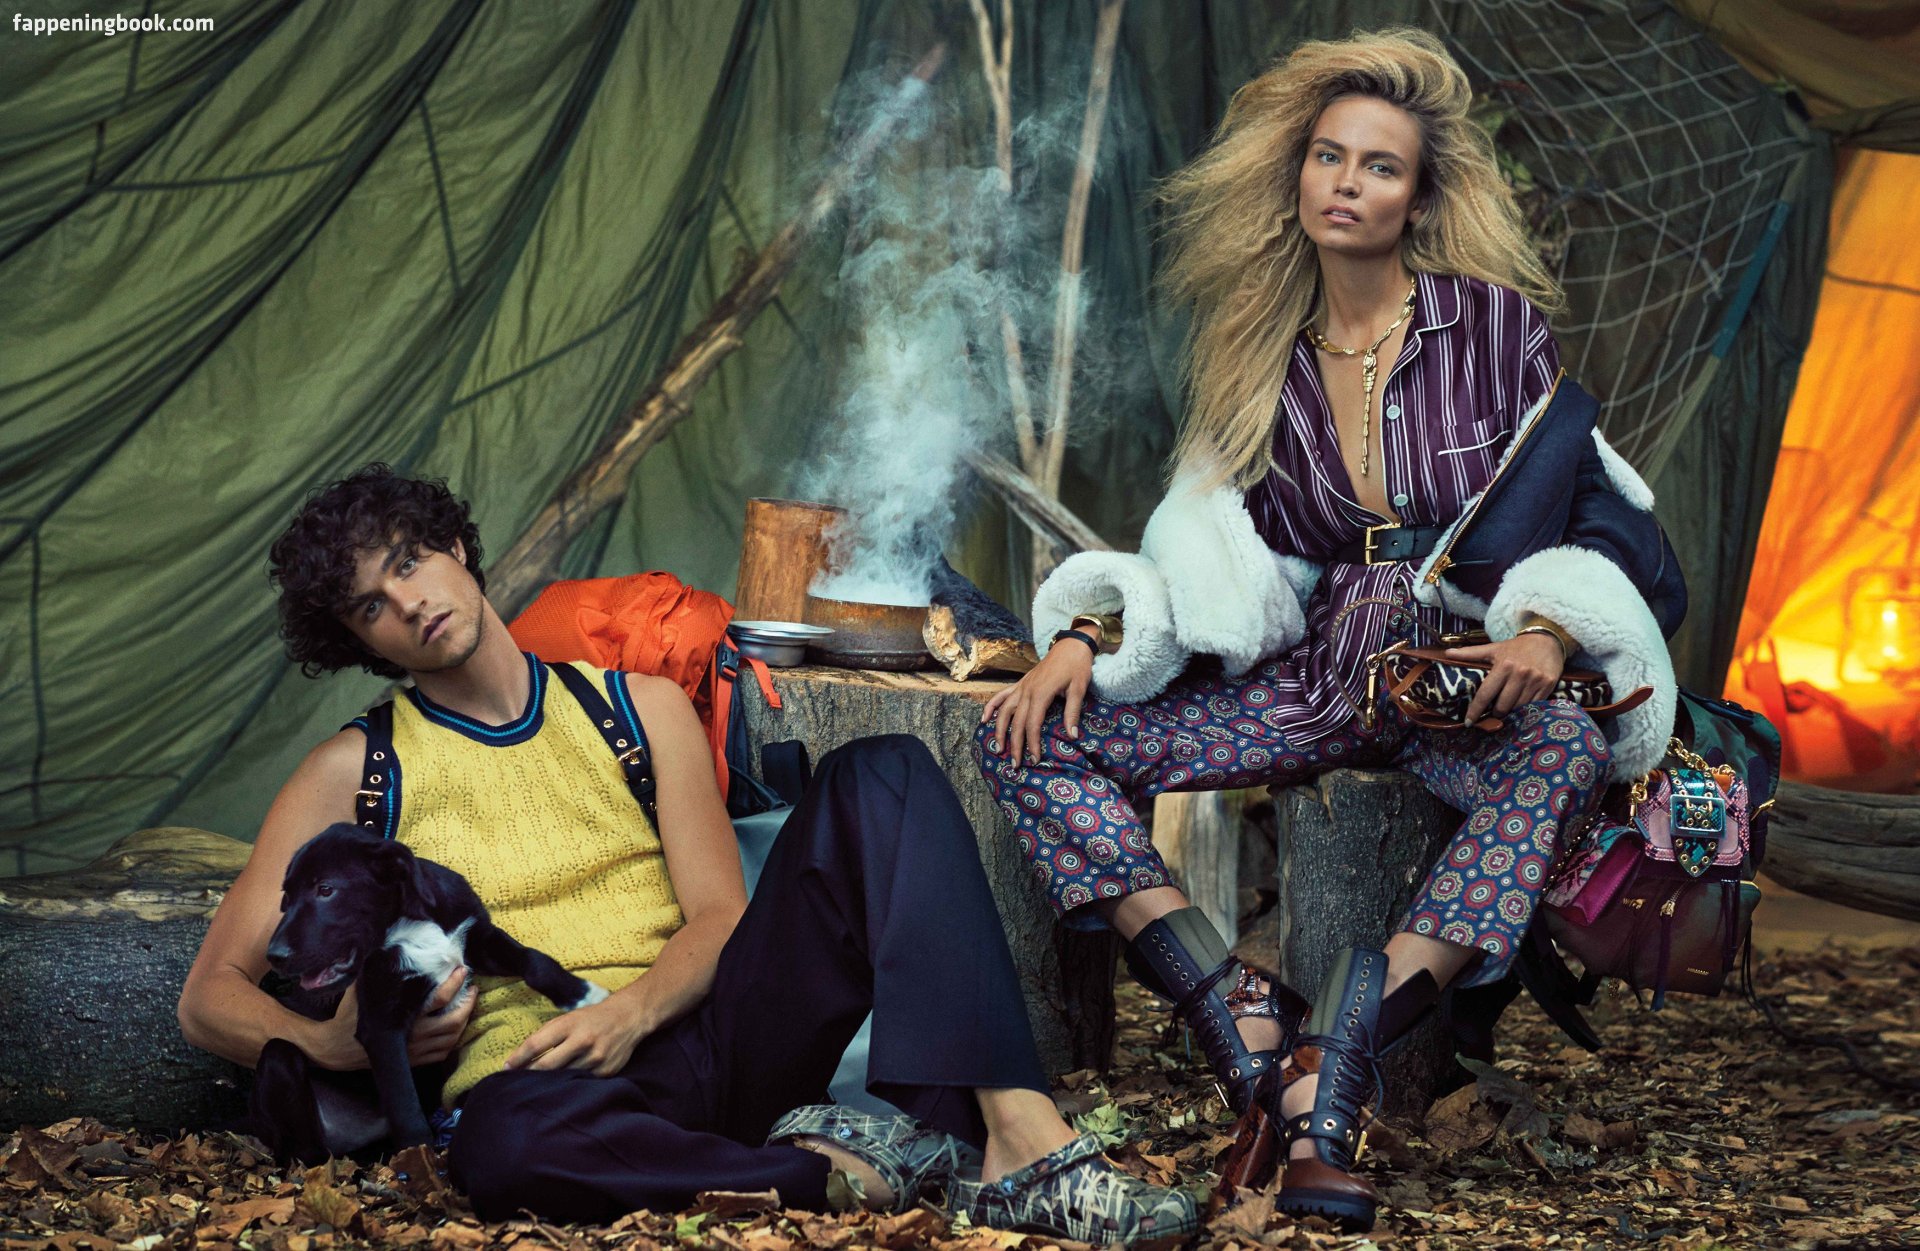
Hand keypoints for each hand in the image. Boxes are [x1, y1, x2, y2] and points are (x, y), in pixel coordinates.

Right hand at [303, 966, 472, 1070]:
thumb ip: (378, 970)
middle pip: (453, 1022)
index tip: (461, 969)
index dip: (454, 983)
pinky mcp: (412, 1062)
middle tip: (473, 989)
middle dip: (468, 1004)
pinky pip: (441, 1054)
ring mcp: (414, 1052)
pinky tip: (454, 1028)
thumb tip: (391, 944)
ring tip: (467, 1005)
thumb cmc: (348, 1014)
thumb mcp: (360, 988)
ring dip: (464, 1022)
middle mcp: (412, 1036)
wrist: (333, 1048)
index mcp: (401, 1015)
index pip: (439, 998)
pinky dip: (452, 1041)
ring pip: (451, 1040)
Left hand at [504, 996, 644, 1076]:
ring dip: (548, 1083)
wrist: (629, 1017)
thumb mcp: (568, 1018)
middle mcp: (583, 1041)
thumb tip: (521, 1057)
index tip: (506, 1069)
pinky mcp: (605, 1071)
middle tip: (516, 1083)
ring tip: (536, 1087)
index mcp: (569, 1025)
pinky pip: (581, 1083)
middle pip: (547, 1066)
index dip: (518, 1059)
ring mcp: (595, 1058)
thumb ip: (547, 1035)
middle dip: (529, 1075)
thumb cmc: (592, 1018)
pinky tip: (562, 1087)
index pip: (536, 1045)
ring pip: (564, 1078)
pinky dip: (569, 1085)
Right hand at [981, 632, 1095, 766]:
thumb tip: (1072, 736)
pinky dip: (991, 707)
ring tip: (998, 749)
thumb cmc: (1077, 666)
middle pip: (1016, 723)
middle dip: (1014, 745)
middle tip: (1015, 765)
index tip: (1035, 760)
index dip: (1032, 744)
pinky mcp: (1020, 683)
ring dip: (999, 731)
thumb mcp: (1078, 689)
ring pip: (1003, 711)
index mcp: (1041, 693)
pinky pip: (1001, 696)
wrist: (1071, 645)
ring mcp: (1021, 686)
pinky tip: (984, 719)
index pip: (1032, 725)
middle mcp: (1026, 691)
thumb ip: (1072, 713)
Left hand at [1445, 632, 1565, 724]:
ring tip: (1506, 711)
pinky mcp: (1548, 685)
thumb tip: (1447, 653)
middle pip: (1503, 706)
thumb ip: (1470, 653)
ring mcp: (1535, 680)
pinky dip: (1526, 710)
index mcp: (1504, 666)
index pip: (1485, 694)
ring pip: (1519, 708)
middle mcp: (1520, 674)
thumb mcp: (1493, 648)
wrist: (1546, 640)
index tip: (1468, 722)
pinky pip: (1535, 705)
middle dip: (1495, 714)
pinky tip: (1522, 709)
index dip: (1475, 710)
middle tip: (1492, 714)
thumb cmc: (1516, 647)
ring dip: (1511, 713)